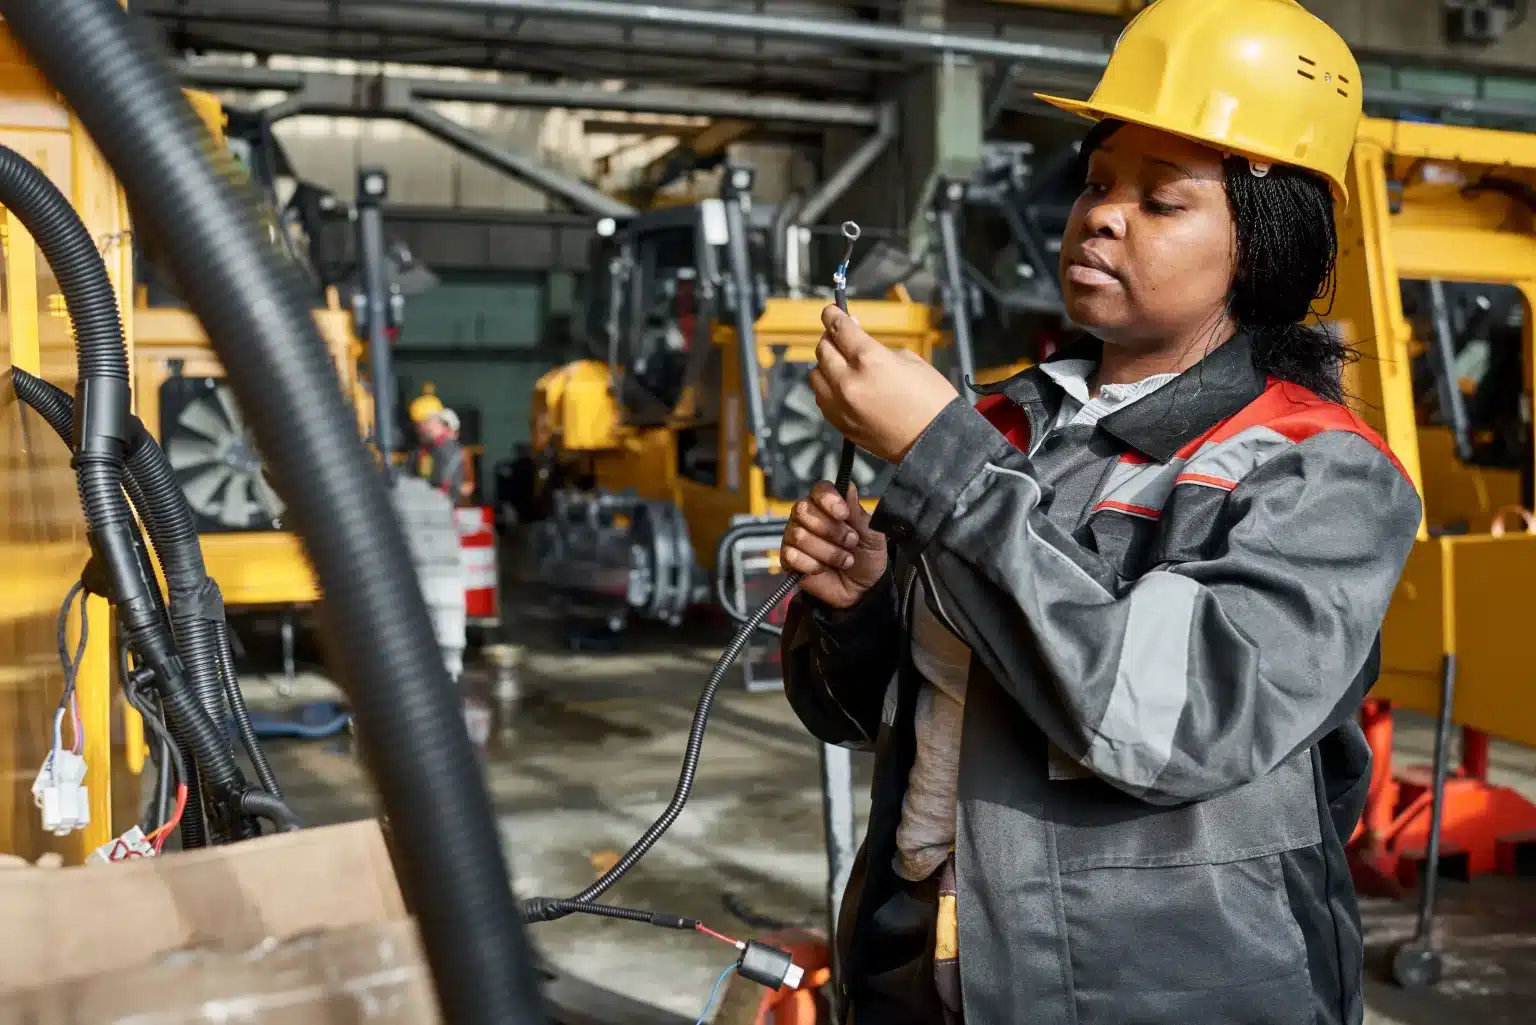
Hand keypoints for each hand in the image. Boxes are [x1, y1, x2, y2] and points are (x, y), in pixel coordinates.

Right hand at [782, 482, 887, 608]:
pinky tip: (822, 569)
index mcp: (828, 506)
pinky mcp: (788, 559)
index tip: (844, 514)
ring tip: (844, 560)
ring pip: (799, 535)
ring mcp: (795, 537)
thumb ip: (858, 513)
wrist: (862, 590)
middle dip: (831, 530)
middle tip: (851, 542)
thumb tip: (849, 488)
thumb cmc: (866, 558)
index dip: (829, 499)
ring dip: (827, 551)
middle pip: (804, 510)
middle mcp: (808, 517)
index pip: (819, 490)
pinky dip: (812, 564)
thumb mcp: (871, 534)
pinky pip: (791, 555)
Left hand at [809, 305, 959, 463]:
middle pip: (823, 349)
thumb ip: (877, 349)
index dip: (832, 315)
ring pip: (816, 374)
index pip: (839, 328)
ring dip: (825, 364)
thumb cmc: (932, 401)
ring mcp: (841, 405)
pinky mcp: (840, 424)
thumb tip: (857, 342)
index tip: (830, 311)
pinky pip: (821, 398)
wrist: (935, 443)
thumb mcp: (910, 360)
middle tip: (839, 336)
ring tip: (841, 363)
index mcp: (869, 359)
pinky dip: (827, 387)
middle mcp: (848, 381)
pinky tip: (841, 385)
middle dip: (830, 338)